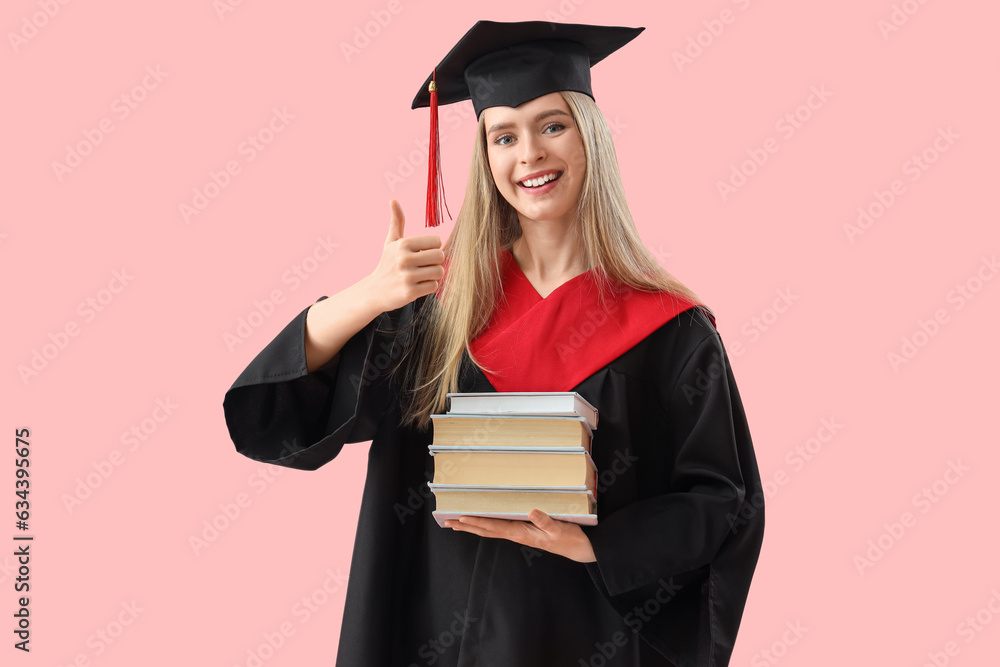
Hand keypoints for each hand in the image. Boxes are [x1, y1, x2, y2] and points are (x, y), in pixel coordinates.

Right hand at [366, 199, 445, 312]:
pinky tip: (417, 286)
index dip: (432, 248)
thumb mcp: (391, 242)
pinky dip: (428, 287)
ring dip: (433, 275)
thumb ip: (397, 221)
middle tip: (424, 266)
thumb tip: (393, 200)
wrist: (374, 291)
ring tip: (421, 276)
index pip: (437, 241)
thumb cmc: (387, 263)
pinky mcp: (410, 292)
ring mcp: (407, 276)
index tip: (422, 254)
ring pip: (439, 272)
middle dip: (435, 262)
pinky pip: (434, 286)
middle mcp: (404, 259)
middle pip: (440, 256)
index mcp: (403, 244)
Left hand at [445, 509, 596, 562]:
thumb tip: (530, 511)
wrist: (579, 548)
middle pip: (487, 530)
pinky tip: (483, 522)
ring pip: (491, 530)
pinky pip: (501, 527)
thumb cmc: (569, 538)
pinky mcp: (525, 531)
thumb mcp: (559, 529)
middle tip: (448, 522)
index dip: (477, 522)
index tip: (461, 518)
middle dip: (468, 526)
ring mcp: (520, 533)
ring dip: (474, 526)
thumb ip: (546, 521)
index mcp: (521, 533)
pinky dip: (487, 524)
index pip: (494, 527)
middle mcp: (517, 534)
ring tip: (458, 523)